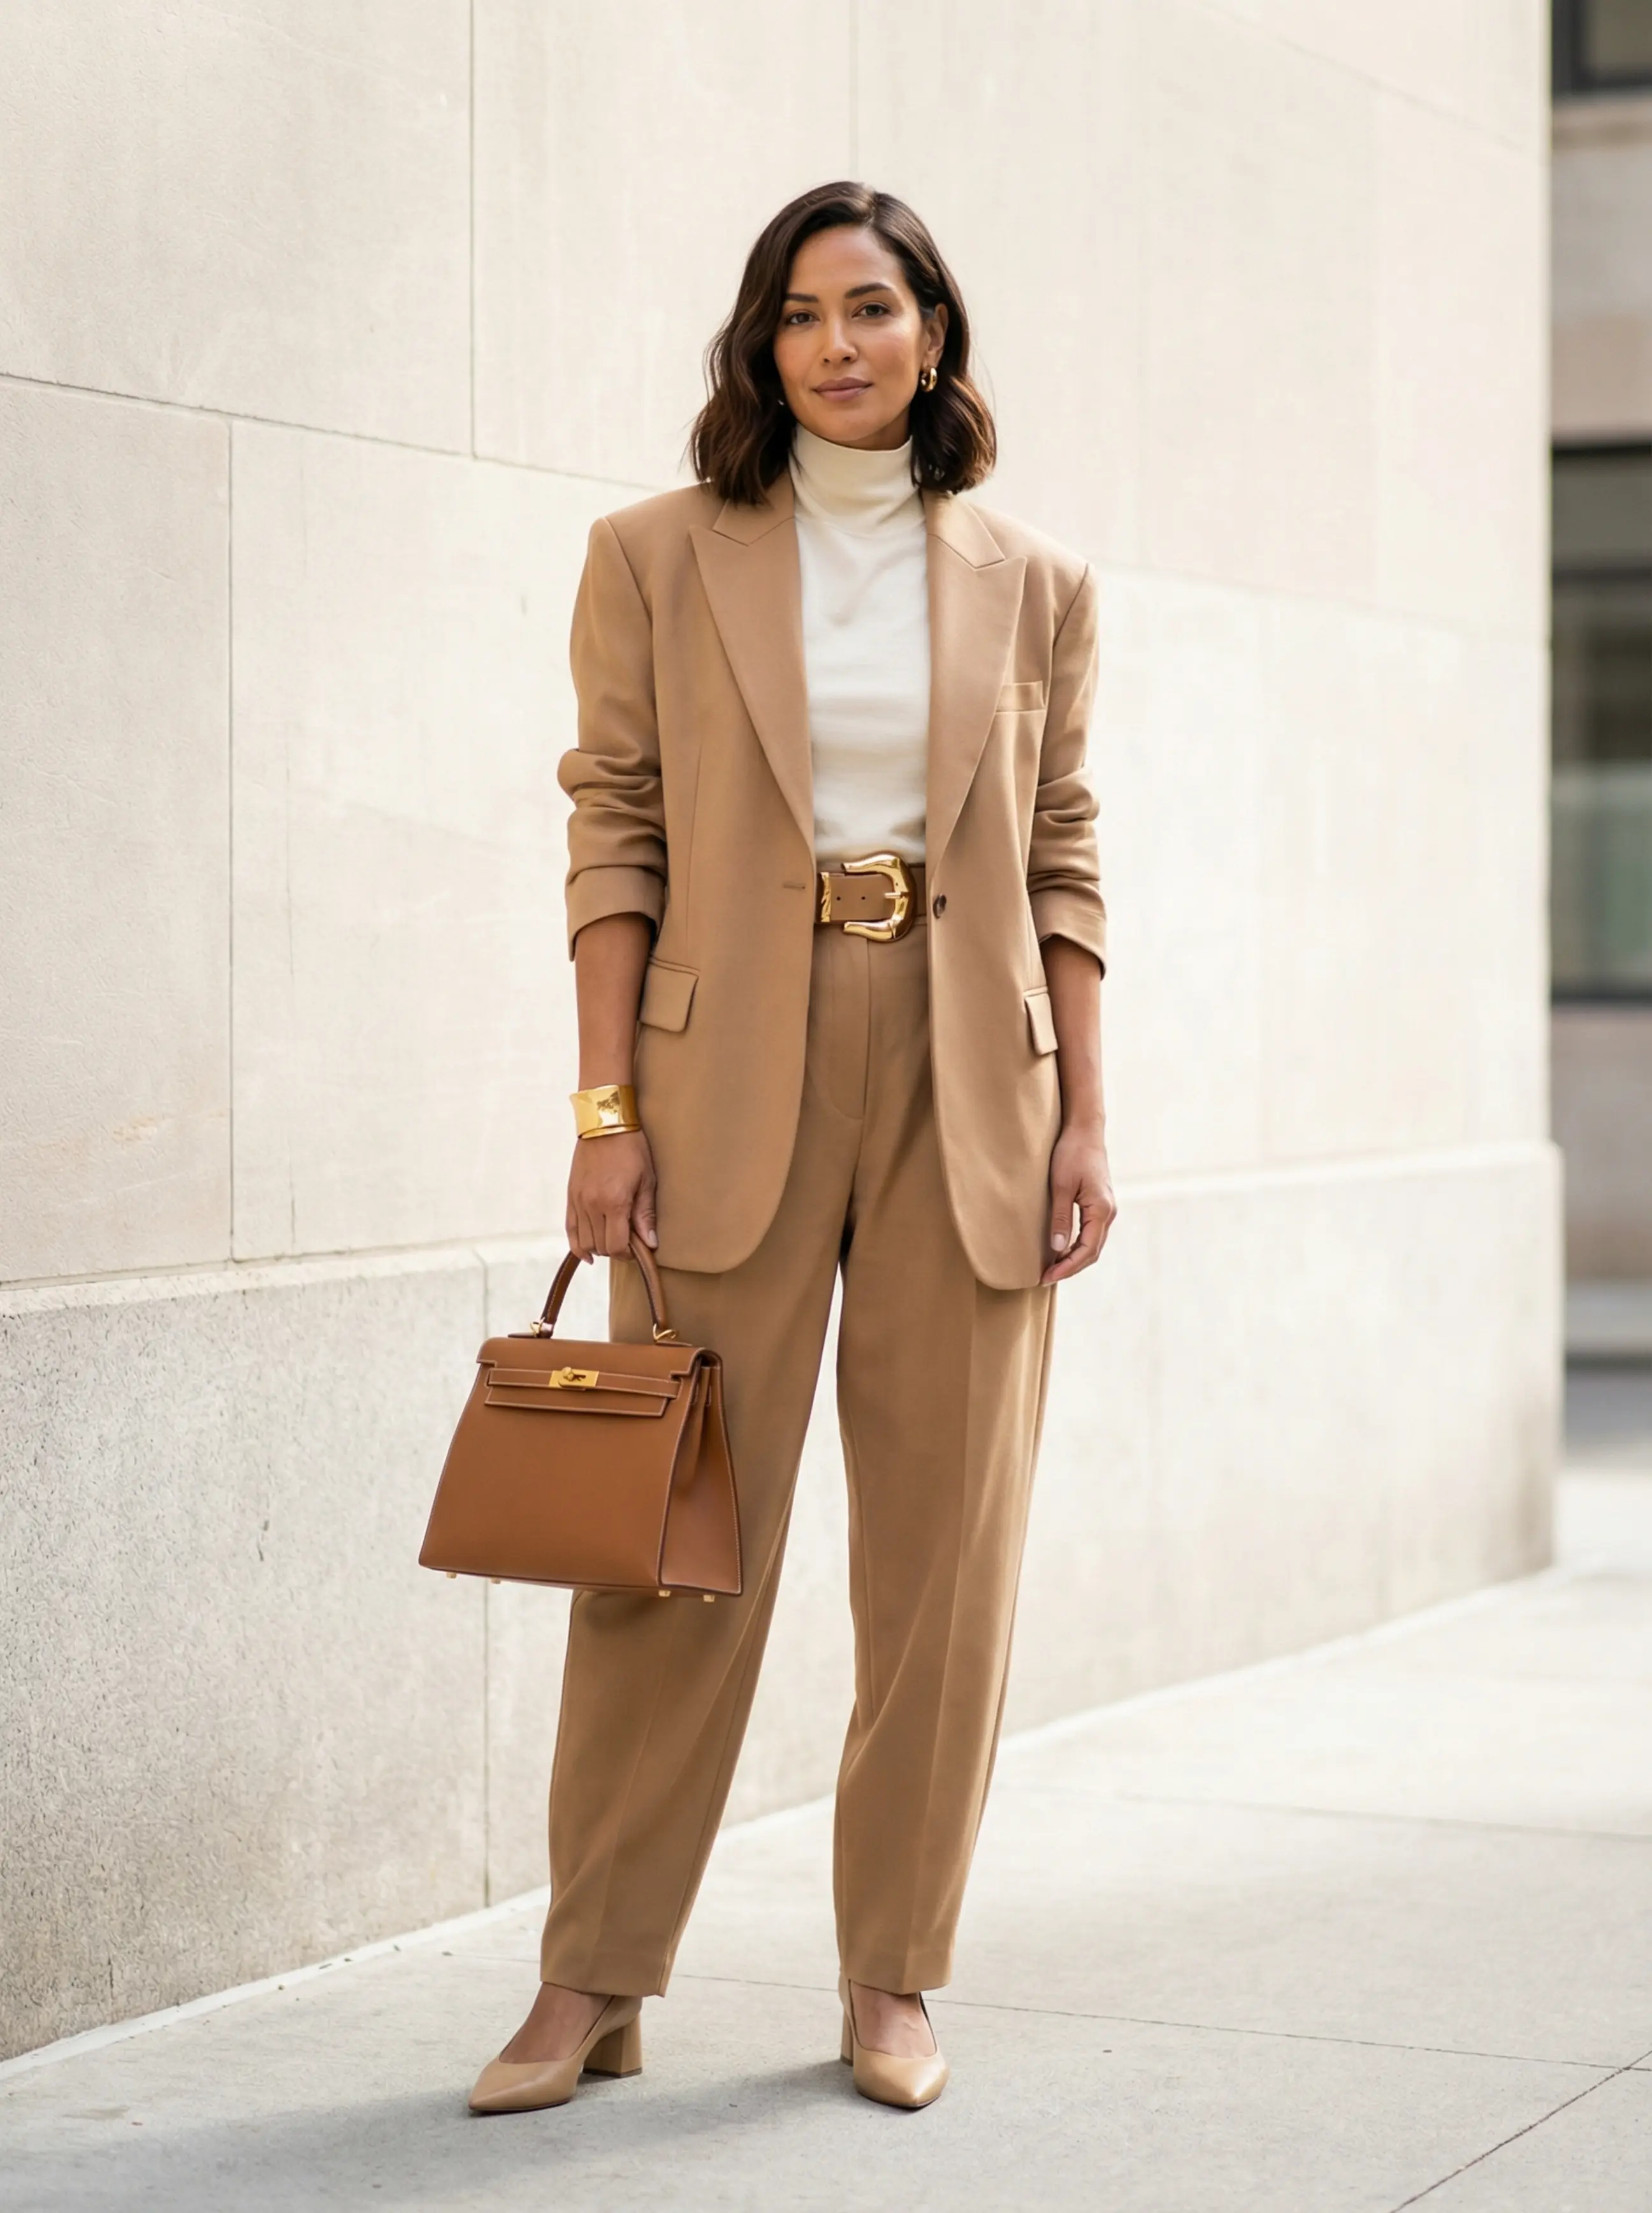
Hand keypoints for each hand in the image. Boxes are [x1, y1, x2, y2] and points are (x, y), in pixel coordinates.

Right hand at [567, 1129, 657, 1260]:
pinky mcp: (571, 1197)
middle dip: (616, 1250)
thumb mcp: (646, 1180)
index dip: (628, 1254)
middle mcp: (592, 1205)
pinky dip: (578, 1245)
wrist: (604, 1124)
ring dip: (599, 1247)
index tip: (638, 1248)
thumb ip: (646, 1214)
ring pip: (584, 1242)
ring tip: (613, 1237)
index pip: (616, 1246)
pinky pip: (570, 1230)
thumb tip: (650, 1243)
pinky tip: (588, 1253)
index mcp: (614, 1202)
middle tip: (629, 1241)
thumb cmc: (630, 1149)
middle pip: (600, 1247)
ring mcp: (578, 1201)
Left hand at [1040, 1122, 1115, 1285]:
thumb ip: (1061, 1218)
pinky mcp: (1100, 1203)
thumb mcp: (1061, 1186)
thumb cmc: (1071, 1153)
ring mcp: (1106, 1208)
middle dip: (1070, 1267)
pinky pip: (1091, 1233)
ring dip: (1074, 1258)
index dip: (1067, 1267)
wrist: (1084, 1130)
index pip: (1086, 1250)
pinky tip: (1061, 1249)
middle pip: (1092, 1252)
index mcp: (1101, 1210)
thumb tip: (1057, 1249)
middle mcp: (1108, 1212)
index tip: (1046, 1277)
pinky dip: (1077, 1245)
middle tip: (1045, 1278)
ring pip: (1092, 1244)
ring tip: (1052, 1268)